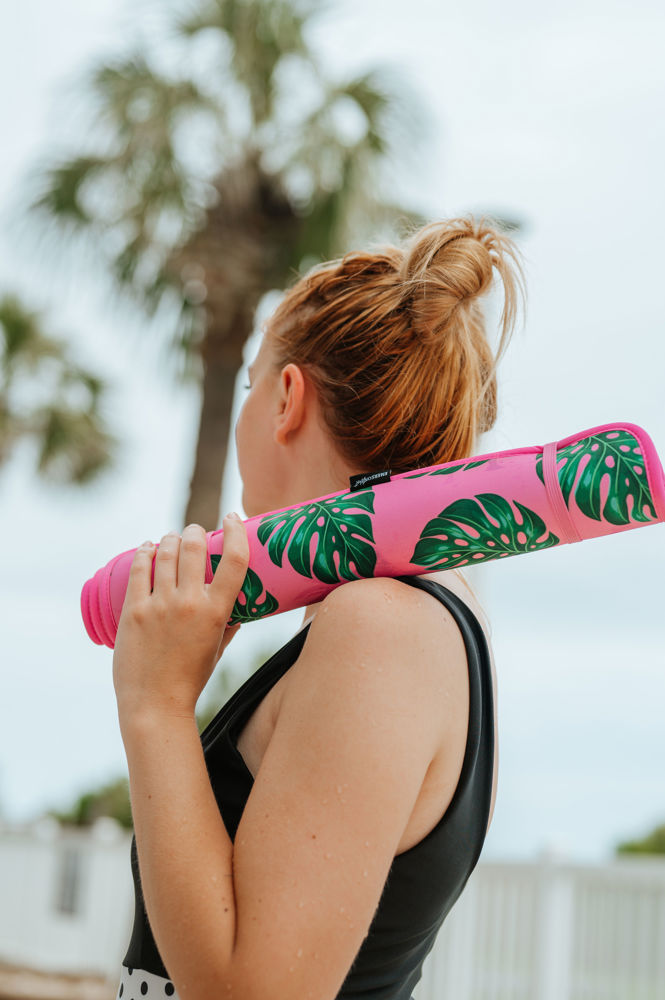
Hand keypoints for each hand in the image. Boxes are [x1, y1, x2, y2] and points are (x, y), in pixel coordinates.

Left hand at [112, 516, 248, 722]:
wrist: (156, 705)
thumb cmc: (191, 679)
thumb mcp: (218, 649)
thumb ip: (229, 625)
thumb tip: (239, 606)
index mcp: (217, 612)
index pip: (235, 559)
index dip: (236, 531)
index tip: (233, 519)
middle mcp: (190, 603)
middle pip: (194, 547)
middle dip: (195, 532)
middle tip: (195, 532)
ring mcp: (160, 605)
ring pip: (166, 552)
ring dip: (171, 539)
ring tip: (172, 539)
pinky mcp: (134, 610)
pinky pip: (139, 569)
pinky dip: (145, 552)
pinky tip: (147, 547)